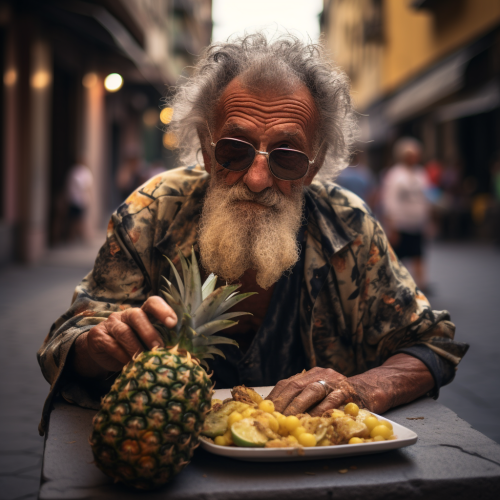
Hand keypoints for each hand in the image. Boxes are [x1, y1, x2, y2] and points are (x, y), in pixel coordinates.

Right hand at [74, 296, 176, 376]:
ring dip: (135, 347)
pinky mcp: (98, 336)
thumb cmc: (133, 347)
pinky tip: (128, 365)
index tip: (173, 323)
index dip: (163, 310)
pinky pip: (111, 344)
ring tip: (144, 360)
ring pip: (124, 331)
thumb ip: (162, 344)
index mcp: (143, 313)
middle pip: (137, 315)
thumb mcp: (147, 344)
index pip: (152, 303)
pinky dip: (121, 356)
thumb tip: (188, 358)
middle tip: (158, 348)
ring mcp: (111, 324)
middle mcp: (127, 314)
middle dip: (149, 332)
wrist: (103, 354)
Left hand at [268, 354, 434, 416]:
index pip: (286, 384)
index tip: (263, 412)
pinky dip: (320, 410)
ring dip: (298, 407)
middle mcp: (319, 374)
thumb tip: (276, 417)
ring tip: (288, 420)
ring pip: (311, 391)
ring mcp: (334, 380)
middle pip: (295, 386)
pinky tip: (312, 420)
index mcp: (309, 375)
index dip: (274, 398)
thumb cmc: (341, 399)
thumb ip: (302, 400)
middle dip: (282, 404)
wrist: (371, 389)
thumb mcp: (320, 394)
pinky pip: (332, 400)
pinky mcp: (348, 390)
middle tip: (273, 420)